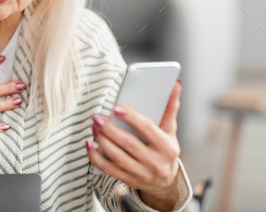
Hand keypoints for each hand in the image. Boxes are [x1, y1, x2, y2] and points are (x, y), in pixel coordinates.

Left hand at [87, 79, 182, 210]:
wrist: (165, 181)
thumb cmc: (165, 149)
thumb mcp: (170, 130)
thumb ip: (170, 108)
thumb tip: (175, 84)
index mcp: (167, 147)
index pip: (147, 128)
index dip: (132, 117)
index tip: (116, 108)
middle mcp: (156, 163)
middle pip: (129, 144)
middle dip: (110, 130)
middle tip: (97, 117)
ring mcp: (142, 174)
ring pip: (117, 157)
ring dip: (102, 141)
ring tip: (94, 127)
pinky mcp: (129, 180)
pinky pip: (109, 169)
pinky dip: (96, 157)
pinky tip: (90, 145)